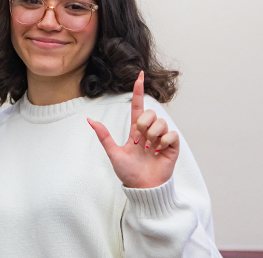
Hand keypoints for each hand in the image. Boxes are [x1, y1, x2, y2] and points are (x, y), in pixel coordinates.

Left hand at [86, 71, 178, 188]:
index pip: (138, 106)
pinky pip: (171, 134)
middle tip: (140, 141)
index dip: (138, 90)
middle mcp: (150, 132)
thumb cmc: (128, 172)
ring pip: (161, 122)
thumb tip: (89, 120)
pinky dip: (164, 142)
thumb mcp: (114, 153)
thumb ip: (104, 136)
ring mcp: (162, 138)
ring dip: (153, 136)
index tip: (140, 75)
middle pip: (150, 113)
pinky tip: (159, 152)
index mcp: (136, 131)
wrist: (143, 188)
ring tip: (149, 149)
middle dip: (144, 124)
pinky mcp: (172, 146)